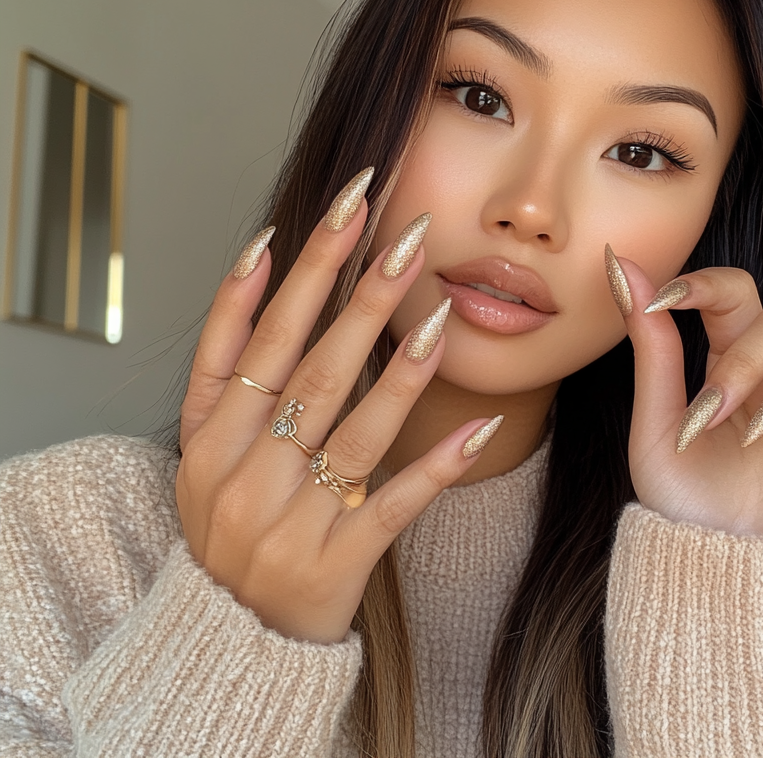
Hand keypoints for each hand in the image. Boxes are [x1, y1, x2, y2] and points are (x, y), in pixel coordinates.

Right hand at [176, 185, 498, 643]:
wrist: (224, 640)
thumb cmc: (228, 520)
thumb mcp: (201, 443)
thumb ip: (225, 358)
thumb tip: (259, 257)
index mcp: (208, 436)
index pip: (259, 332)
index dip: (303, 266)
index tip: (348, 205)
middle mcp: (240, 474)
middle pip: (310, 369)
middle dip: (361, 296)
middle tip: (411, 235)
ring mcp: (287, 521)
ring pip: (353, 430)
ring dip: (400, 371)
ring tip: (441, 314)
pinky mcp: (332, 565)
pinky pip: (392, 507)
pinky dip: (436, 467)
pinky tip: (478, 428)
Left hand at [610, 138, 762, 538]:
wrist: (718, 566)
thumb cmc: (689, 498)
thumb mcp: (657, 414)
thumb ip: (652, 341)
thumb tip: (621, 263)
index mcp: (738, 351)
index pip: (741, 281)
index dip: (703, 278)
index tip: (663, 296)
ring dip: (753, 365)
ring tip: (723, 415)